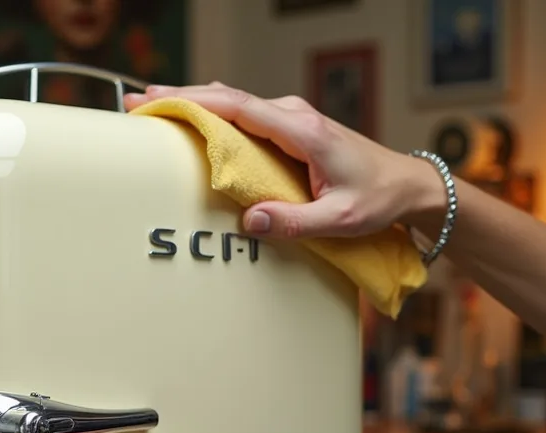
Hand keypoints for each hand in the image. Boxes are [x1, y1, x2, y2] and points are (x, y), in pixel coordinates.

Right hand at [124, 82, 443, 240]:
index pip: (237, 107)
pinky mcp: (289, 129)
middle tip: (137, 104)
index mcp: (301, 130)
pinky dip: (213, 113)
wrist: (407, 185)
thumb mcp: (340, 220)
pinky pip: (243, 115)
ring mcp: (290, 119)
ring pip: (233, 102)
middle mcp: (293, 116)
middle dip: (180, 98)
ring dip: (194, 104)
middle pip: (226, 97)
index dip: (192, 104)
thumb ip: (294, 223)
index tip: (157, 104)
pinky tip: (194, 120)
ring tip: (156, 110)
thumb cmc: (377, 199)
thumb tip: (248, 221)